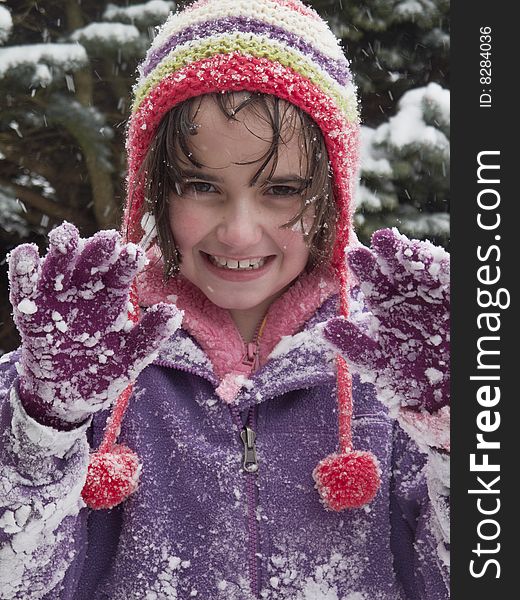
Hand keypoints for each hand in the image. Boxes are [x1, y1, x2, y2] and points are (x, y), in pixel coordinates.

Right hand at [8, 222, 181, 427]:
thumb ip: (149, 335)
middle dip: (98, 252)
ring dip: (61, 252)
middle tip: (106, 239)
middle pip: (91, 265)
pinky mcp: (31, 312)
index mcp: (110, 298)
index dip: (126, 263)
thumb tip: (174, 313)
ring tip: (65, 235)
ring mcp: (57, 299)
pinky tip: (26, 252)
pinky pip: (25, 288)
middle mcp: (84, 292)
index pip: (120, 275)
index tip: (135, 253)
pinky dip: (23, 271)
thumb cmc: (102, 371)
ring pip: (58, 269)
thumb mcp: (129, 357)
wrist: (66, 397)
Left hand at [323, 228, 449, 416]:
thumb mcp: (380, 363)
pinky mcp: (453, 294)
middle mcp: (407, 294)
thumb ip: (354, 346)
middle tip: (376, 239)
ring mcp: (431, 292)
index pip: (373, 282)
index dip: (364, 268)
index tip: (353, 255)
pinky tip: (421, 253)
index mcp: (386, 305)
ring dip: (405, 252)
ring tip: (389, 239)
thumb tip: (324, 328)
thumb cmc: (412, 377)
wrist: (447, 390)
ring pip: (418, 267)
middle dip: (384, 253)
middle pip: (394, 268)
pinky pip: (446, 277)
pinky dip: (436, 266)